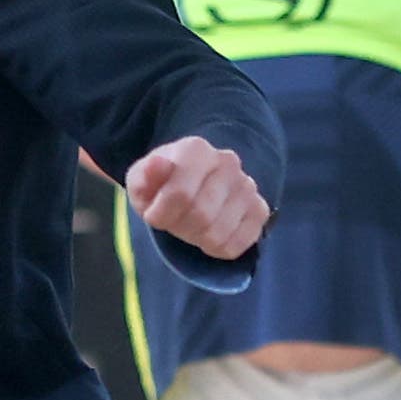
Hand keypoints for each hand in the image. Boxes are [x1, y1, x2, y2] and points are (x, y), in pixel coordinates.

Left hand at [125, 135, 269, 261]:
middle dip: (179, 227)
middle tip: (174, 222)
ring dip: (197, 239)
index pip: (180, 195)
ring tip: (191, 225)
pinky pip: (238, 244)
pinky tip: (210, 234)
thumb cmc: (160, 186)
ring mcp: (247, 186)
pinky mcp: (259, 209)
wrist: (191, 186)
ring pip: (219, 233)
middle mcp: (228, 163)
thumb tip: (156, 164)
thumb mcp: (141, 182)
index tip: (152, 215)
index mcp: (196, 150)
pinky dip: (218, 248)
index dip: (160, 215)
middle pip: (201, 216)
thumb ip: (144, 176)